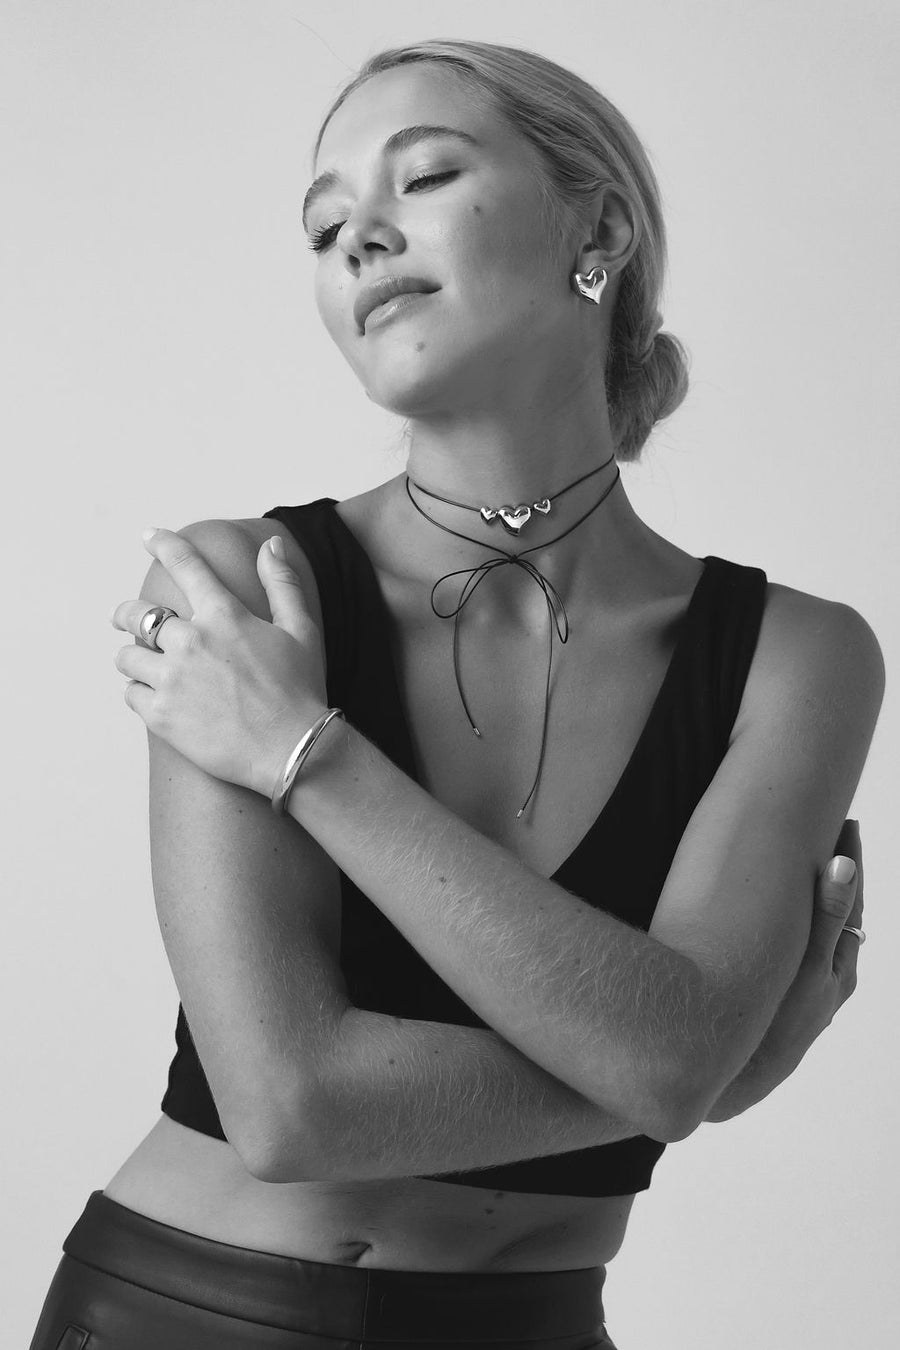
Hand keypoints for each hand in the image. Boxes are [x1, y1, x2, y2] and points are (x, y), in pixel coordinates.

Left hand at [110, 528, 329, 796]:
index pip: (185, 565)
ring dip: (134, 656)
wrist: (293, 751)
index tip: (149, 537)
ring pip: (128, 656)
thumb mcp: (301, 630)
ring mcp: (172, 681)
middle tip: (126, 619)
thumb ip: (282, 582)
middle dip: (128, 614)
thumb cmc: (301, 690)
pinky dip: (138, 691)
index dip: (163, 545)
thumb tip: (270, 543)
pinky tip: (154, 696)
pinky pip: (131, 693)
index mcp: (224, 616)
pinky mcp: (161, 716)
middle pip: (137, 615)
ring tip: (144, 664)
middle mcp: (191, 643)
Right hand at [745, 820, 863, 1073]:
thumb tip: (846, 866)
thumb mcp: (806, 965)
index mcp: (839, 968)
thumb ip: (826, 917)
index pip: (853, 901)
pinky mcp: (778, 1000)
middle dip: (835, 876)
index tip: (847, 821)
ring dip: (811, 899)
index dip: (850, 859)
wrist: (735, 1079)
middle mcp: (827, 981)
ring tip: (804, 865)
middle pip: (838, 916)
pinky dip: (789, 923)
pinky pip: (789, 948)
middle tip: (831, 834)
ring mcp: (802, 992)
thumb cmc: (773, 1025)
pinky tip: (769, 918)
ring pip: (812, 934)